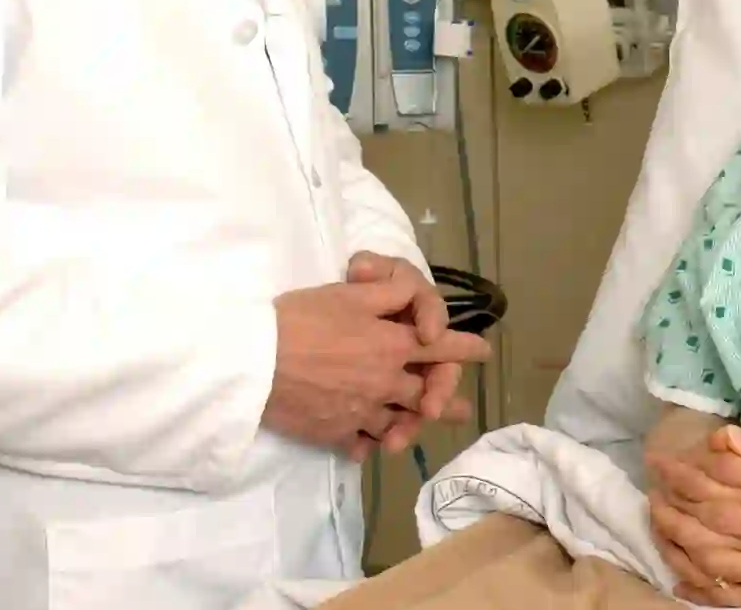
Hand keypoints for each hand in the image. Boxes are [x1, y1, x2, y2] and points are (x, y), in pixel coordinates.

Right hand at [263, 276, 488, 460]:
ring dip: (412, 428)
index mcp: (393, 344)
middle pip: (425, 392)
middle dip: (446, 398)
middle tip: (461, 409)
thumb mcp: (350, 293)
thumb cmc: (302, 319)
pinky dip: (368, 445)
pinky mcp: (336, 433)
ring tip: (422, 432)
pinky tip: (369, 447)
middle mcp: (386, 381)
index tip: (484, 352)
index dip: (464, 347)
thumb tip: (414, 295)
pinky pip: (361, 444)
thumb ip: (388, 294)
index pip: (441, 345)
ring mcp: (363, 411)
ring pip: (398, 424)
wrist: (256, 362)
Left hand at [654, 428, 740, 597]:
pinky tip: (682, 572)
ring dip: (680, 538)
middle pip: (707, 519)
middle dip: (673, 502)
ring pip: (712, 556)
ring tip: (658, 521)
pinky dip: (703, 583)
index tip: (660, 458)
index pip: (716, 484)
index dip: (684, 471)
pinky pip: (732, 590)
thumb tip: (723, 437)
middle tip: (650, 486)